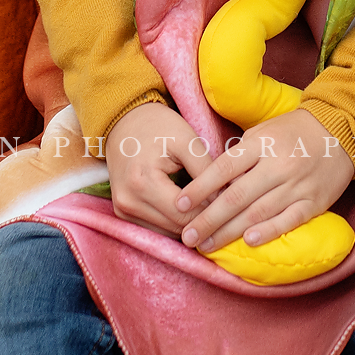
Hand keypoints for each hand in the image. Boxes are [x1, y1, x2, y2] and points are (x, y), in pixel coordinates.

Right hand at [106, 100, 214, 235]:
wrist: (124, 122)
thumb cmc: (158, 127)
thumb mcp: (187, 140)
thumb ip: (206, 170)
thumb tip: (224, 198)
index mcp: (143, 182)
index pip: (185, 214)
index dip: (211, 212)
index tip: (231, 206)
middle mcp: (128, 202)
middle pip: (176, 227)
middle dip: (203, 221)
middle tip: (227, 212)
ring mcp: (122, 211)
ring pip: (166, 233)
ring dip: (189, 225)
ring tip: (212, 212)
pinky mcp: (123, 214)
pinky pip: (155, 229)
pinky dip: (174, 223)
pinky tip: (191, 211)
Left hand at [177, 107, 354, 253]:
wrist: (341, 132)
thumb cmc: (294, 133)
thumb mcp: (263, 132)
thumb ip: (240, 156)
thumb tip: (213, 185)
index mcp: (262, 144)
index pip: (224, 168)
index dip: (200, 188)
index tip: (180, 205)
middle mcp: (278, 165)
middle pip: (237, 196)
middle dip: (208, 219)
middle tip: (187, 237)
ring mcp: (297, 185)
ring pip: (257, 213)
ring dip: (229, 232)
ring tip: (207, 245)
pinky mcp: (314, 202)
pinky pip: (288, 220)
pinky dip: (268, 232)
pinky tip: (248, 242)